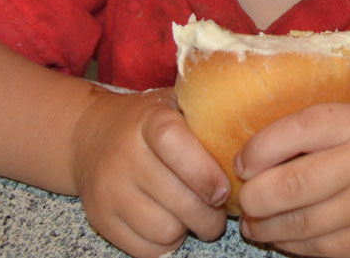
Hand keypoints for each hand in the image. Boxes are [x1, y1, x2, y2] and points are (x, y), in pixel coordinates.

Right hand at [70, 87, 229, 257]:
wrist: (90, 136)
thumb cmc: (148, 122)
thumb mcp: (176, 105)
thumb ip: (209, 114)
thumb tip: (259, 133)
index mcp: (150, 121)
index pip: (176, 145)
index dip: (206, 173)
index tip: (224, 190)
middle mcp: (124, 154)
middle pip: (179, 200)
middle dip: (210, 214)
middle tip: (219, 211)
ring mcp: (109, 189)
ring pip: (165, 230)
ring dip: (189, 230)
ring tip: (195, 216)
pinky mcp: (101, 218)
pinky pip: (146, 250)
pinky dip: (166, 244)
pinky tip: (171, 223)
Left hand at [235, 90, 349, 257]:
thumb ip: (336, 105)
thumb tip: (272, 110)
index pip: (298, 129)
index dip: (260, 146)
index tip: (242, 160)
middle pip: (291, 184)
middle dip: (254, 196)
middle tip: (242, 197)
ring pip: (299, 224)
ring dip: (265, 226)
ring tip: (252, 222)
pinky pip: (318, 250)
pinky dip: (291, 246)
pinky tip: (282, 237)